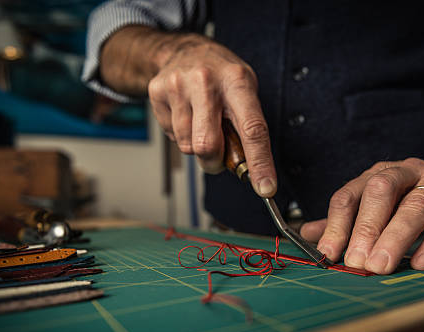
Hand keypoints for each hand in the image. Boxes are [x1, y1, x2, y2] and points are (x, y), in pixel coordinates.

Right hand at [147, 35, 276, 196]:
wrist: (184, 51)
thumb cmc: (221, 77)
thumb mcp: (244, 91)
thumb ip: (246, 127)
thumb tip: (247, 169)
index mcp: (237, 81)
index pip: (252, 129)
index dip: (260, 162)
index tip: (265, 188)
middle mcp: (206, 81)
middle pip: (207, 145)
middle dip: (214, 161)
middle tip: (219, 154)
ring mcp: (178, 85)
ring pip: (187, 146)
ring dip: (196, 146)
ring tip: (201, 123)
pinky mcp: (157, 93)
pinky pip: (172, 136)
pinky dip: (181, 135)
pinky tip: (186, 115)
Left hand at [300, 156, 423, 273]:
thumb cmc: (415, 194)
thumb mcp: (379, 203)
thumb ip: (347, 219)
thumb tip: (306, 234)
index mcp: (377, 175)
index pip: (350, 195)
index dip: (336, 224)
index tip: (328, 253)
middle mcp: (406, 171)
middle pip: (382, 192)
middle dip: (367, 228)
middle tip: (358, 261)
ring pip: (417, 204)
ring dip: (397, 237)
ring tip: (383, 265)